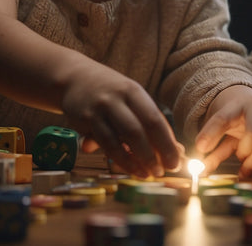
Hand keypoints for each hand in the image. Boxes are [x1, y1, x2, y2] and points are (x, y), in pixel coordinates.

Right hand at [60, 60, 182, 178]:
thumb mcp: (132, 98)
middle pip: (138, 131)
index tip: (175, 161)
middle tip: (163, 171)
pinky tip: (131, 169)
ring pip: (120, 140)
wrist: (75, 78)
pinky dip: (120, 160)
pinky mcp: (85, 122)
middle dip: (153, 155)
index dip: (166, 143)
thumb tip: (176, 150)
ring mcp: (99, 110)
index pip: (154, 119)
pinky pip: (105, 145)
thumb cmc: (111, 92)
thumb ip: (151, 121)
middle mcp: (116, 99)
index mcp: (133, 91)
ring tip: (148, 174)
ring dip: (136, 161)